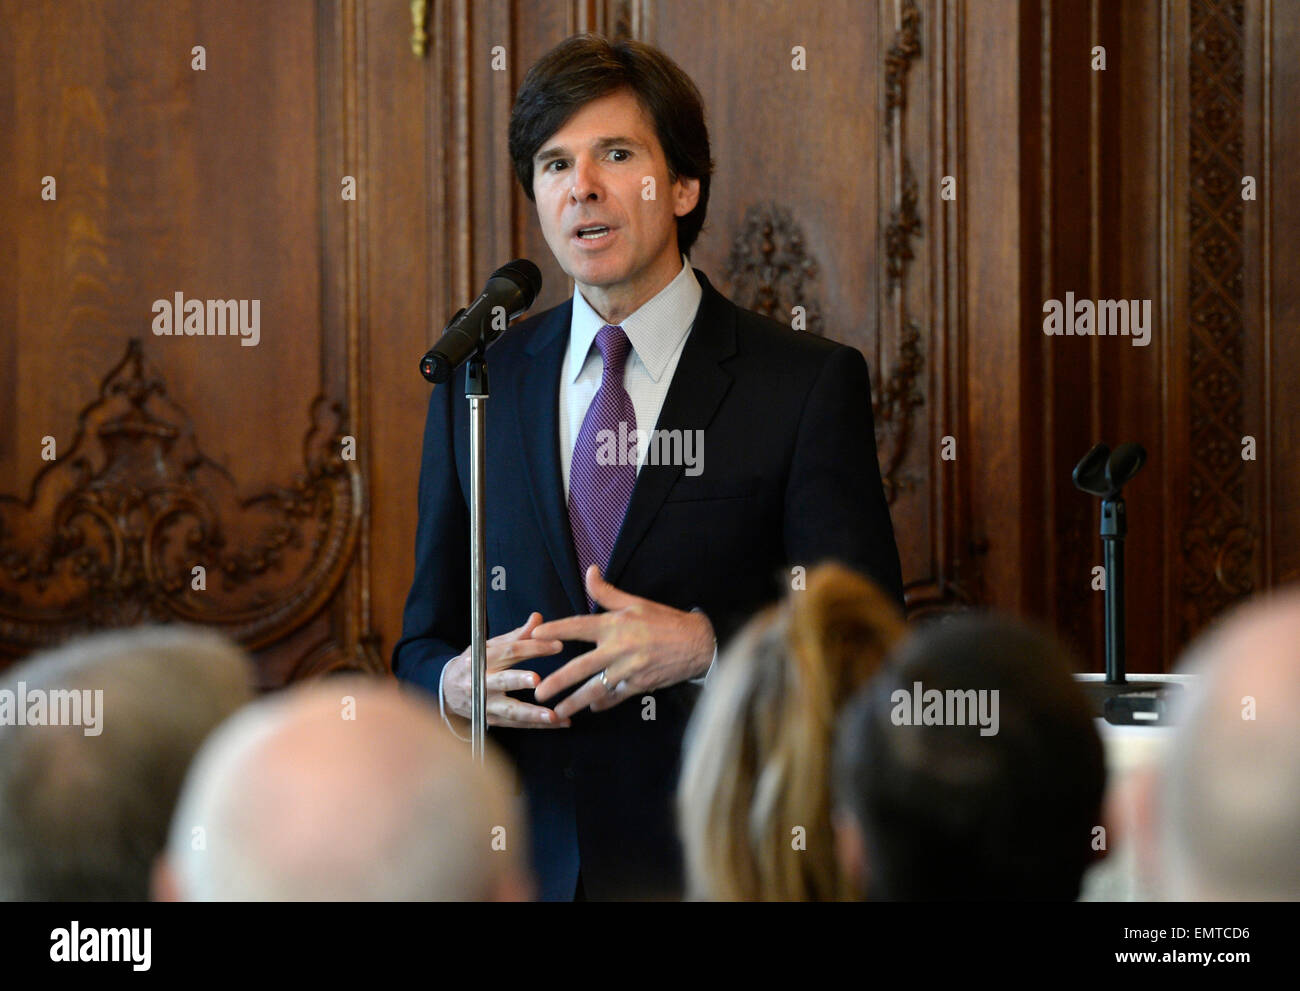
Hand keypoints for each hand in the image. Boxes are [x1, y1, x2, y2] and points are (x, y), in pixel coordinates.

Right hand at [443, 612, 569, 728]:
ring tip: (553, 715)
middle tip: (538, 679)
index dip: (534, 647)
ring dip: (532, 714)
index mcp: (483, 659)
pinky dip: (539, 725)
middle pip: (502, 681)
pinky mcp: (491, 719)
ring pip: (510, 710)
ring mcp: (485, 704)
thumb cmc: (474, 663)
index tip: (558, 645)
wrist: (447, 690)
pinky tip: (560, 722)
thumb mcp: (489, 646)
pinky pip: (518, 724)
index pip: (510, 651)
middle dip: (519, 680)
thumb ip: (517, 635)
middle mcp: (481, 682)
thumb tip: (538, 618)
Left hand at [531, 566, 714, 718]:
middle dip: (558, 681)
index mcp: (616, 625)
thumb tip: (590, 571)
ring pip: (596, 688)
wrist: (697, 643)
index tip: (536, 635)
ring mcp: (630, 669)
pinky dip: (602, 703)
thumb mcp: (636, 602)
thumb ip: (607, 592)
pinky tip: (590, 708)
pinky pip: (616, 696)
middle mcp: (620, 648)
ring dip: (574, 701)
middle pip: (582, 667)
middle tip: (538, 692)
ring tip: (556, 712)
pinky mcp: (640, 685)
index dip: (556, 630)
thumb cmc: (664, 620)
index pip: (579, 626)